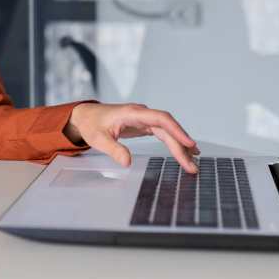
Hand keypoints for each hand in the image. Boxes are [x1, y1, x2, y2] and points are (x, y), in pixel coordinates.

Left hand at [63, 103, 200, 172]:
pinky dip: (174, 142)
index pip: (160, 119)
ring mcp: (144, 119)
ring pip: (168, 131)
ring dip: (180, 146)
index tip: (188, 142)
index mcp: (132, 113)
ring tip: (192, 162)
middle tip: (191, 166)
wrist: (85, 116)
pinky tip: (185, 151)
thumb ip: (113, 149)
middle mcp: (141, 114)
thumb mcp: (98, 139)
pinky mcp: (144, 125)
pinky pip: (163, 133)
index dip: (176, 130)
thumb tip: (127, 161)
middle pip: (167, 128)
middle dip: (181, 146)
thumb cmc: (91, 124)